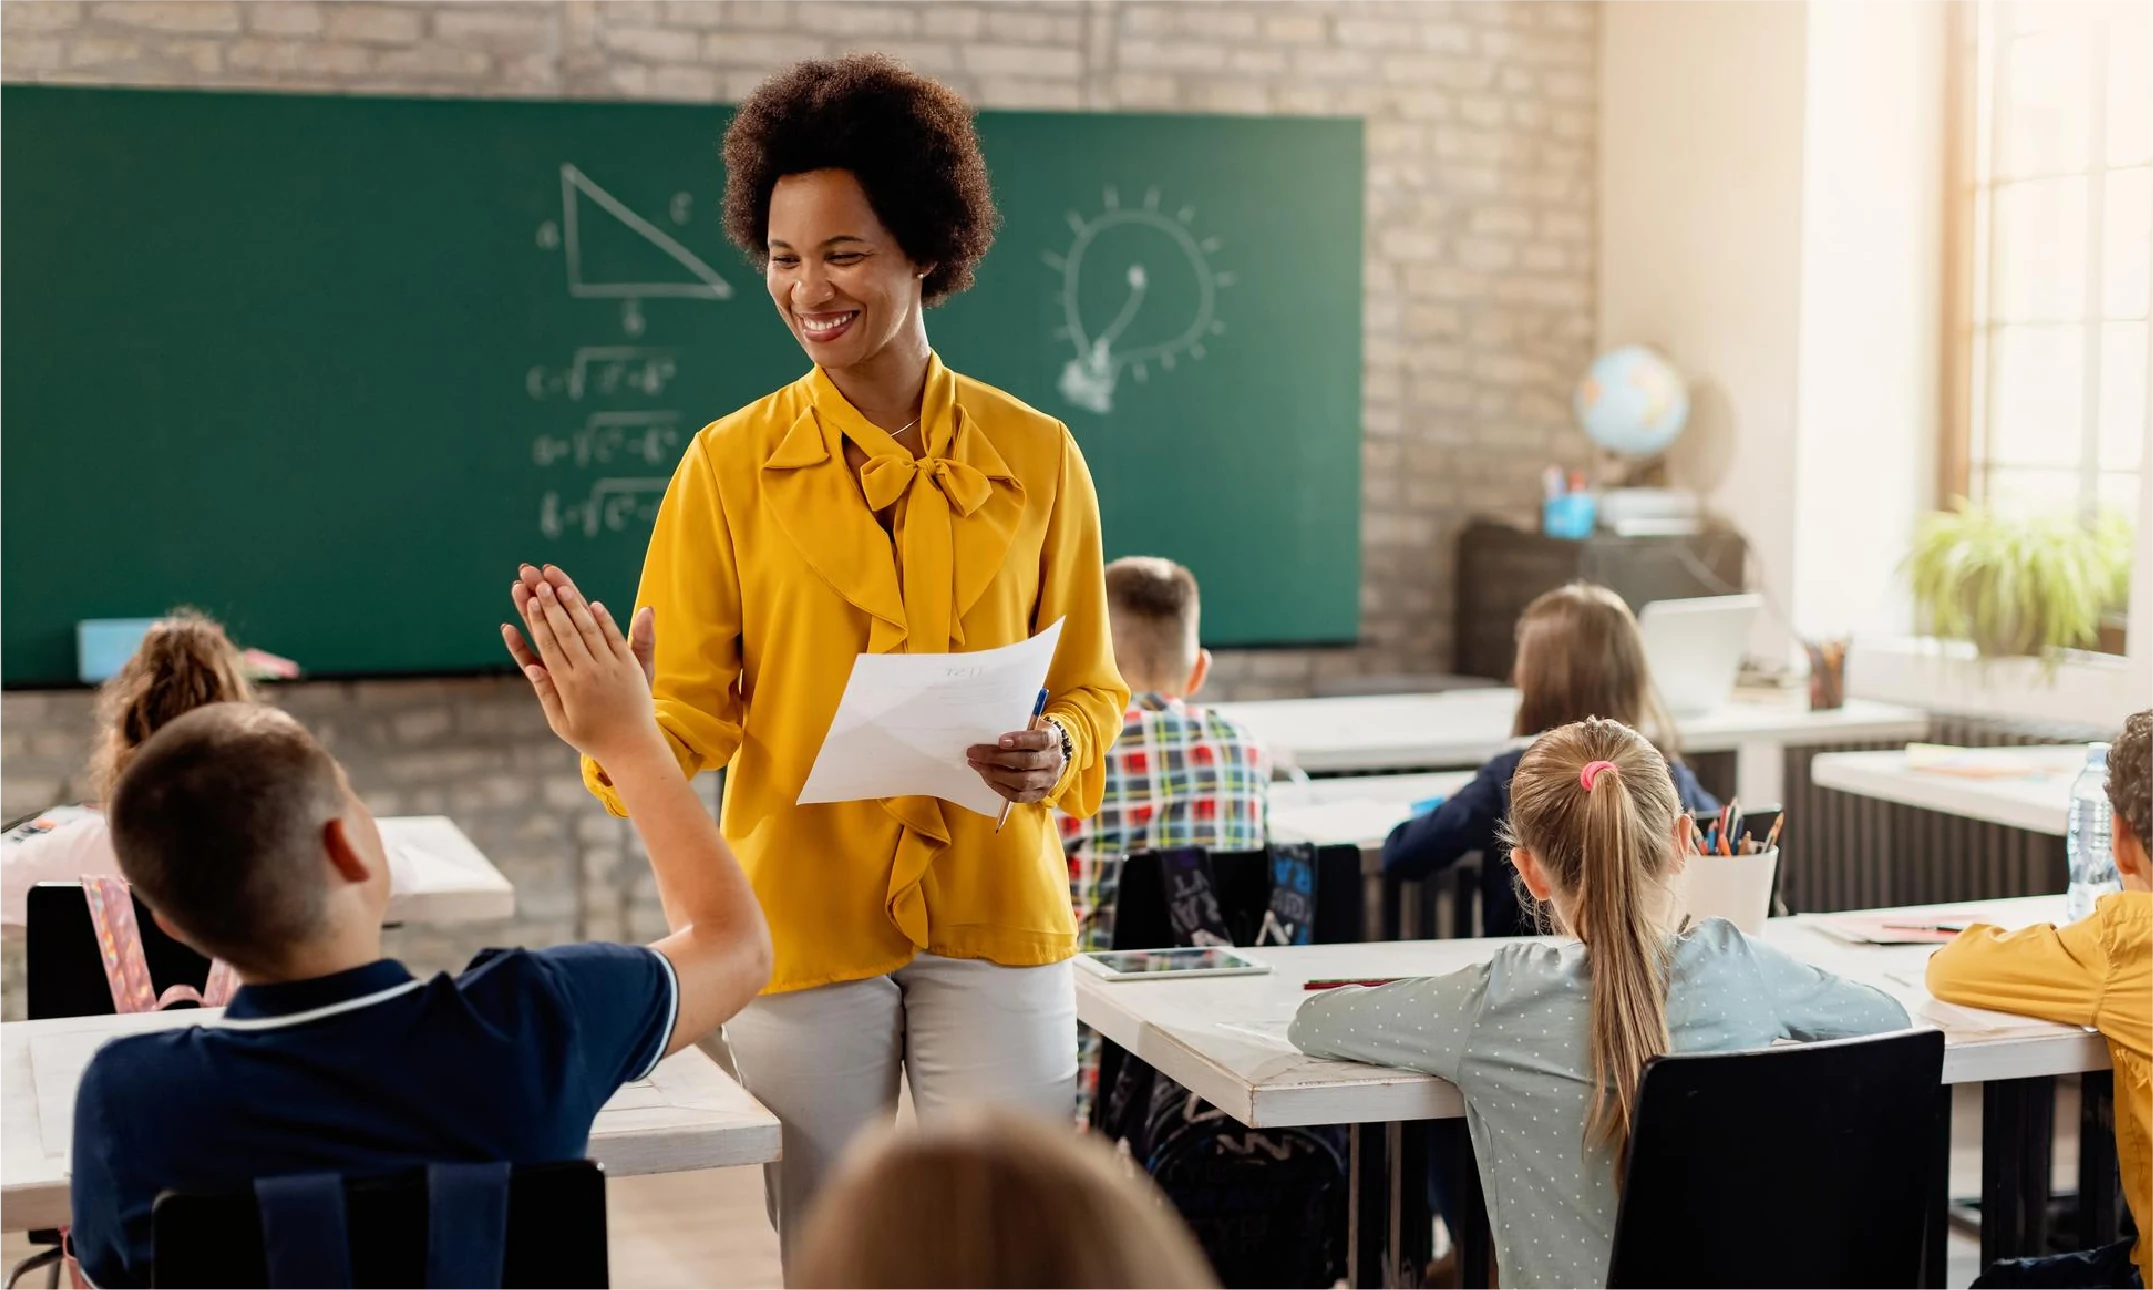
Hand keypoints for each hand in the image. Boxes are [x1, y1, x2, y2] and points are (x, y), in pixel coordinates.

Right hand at [501, 567, 661, 765]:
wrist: (633, 748)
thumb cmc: (592, 737)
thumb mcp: (561, 722)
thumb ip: (546, 692)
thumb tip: (532, 666)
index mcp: (568, 685)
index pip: (549, 644)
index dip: (539, 619)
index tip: (530, 598)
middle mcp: (589, 672)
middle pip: (566, 630)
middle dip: (551, 603)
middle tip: (538, 580)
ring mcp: (611, 667)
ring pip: (589, 629)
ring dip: (574, 604)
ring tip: (560, 584)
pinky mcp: (630, 666)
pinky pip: (615, 638)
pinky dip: (604, 620)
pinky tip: (593, 604)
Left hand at [966, 726, 1063, 805]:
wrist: (1050, 755)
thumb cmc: (1033, 736)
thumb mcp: (1031, 725)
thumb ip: (1017, 724)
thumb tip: (988, 726)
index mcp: (1054, 739)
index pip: (1041, 740)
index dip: (1021, 740)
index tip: (1000, 740)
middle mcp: (1054, 761)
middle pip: (1027, 762)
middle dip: (997, 758)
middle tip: (974, 753)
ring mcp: (1049, 780)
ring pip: (1022, 782)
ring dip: (996, 774)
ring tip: (977, 765)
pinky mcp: (1039, 794)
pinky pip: (1018, 796)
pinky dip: (999, 788)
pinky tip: (986, 777)